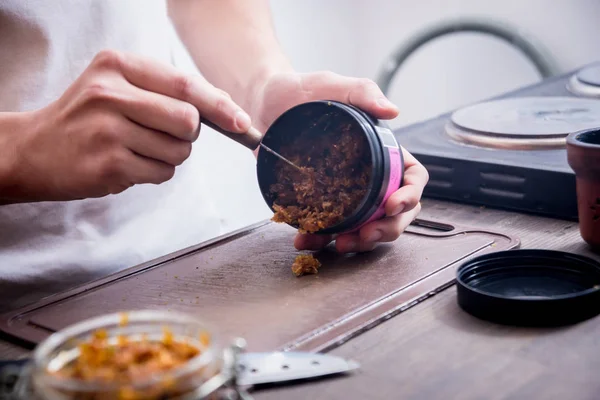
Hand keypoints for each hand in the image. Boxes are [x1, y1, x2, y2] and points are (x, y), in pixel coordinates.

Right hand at [4, 49, 250, 201]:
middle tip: (161, 135)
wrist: (33, 150)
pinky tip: (126, 164)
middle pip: (188, 121)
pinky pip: (163, 173)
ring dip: (169, 157)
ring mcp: (109, 130)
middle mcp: (111, 93)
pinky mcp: (110, 163)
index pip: (184, 85)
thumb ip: (165, 91)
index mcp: (117, 65)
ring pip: (179, 151)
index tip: (241, 121)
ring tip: (136, 150)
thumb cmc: (84, 119)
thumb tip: (225, 108)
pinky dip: (154, 173)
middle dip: (187, 135)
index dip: (219, 105)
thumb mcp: (116, 87)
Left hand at [251, 71, 428, 252]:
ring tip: (340, 245)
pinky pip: (327, 227)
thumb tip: (392, 110)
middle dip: (387, 228)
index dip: (410, 195)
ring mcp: (345, 192)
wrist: (263, 104)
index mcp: (382, 151)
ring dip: (358, 242)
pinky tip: (305, 241)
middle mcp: (368, 176)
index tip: (392, 206)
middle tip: (366, 235)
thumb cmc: (302, 91)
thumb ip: (363, 92)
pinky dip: (319, 240)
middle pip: (394, 211)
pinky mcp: (318, 202)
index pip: (410, 177)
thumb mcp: (333, 86)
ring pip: (364, 225)